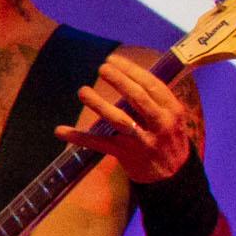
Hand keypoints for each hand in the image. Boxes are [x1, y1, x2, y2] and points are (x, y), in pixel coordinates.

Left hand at [58, 53, 196, 184]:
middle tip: (102, 68)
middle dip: (119, 81)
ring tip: (83, 91)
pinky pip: (99, 144)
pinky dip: (79, 137)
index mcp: (172, 110)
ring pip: (119, 120)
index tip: (113, 59)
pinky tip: (61, 130)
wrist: (174, 176)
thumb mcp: (172, 117)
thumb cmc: (169, 138)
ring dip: (99, 105)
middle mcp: (160, 124)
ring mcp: (142, 141)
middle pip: (138, 98)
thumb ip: (155, 98)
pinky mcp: (125, 155)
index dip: (131, 70)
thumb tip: (128, 72)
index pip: (152, 85)